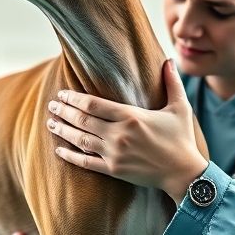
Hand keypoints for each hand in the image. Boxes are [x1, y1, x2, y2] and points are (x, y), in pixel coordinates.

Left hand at [46, 59, 207, 203]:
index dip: (74, 98)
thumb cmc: (181, 139)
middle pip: (83, 120)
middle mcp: (119, 134)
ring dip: (63, 130)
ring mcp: (115, 153)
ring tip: (50, 122)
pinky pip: (86, 163)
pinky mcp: (114, 170)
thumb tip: (170, 60)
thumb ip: (172, 83)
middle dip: (64, 111)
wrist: (183, 173)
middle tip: (51, 105)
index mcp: (131, 116)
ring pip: (81, 140)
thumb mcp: (180, 108)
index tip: (63, 94)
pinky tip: (59, 149)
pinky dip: (70, 156)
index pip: (94, 104)